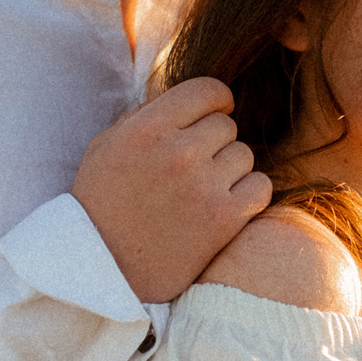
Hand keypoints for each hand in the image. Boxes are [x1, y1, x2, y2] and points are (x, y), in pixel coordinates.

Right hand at [73, 77, 271, 303]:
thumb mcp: (106, 147)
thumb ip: (145, 115)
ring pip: (244, 154)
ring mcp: (204, 186)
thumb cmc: (102, 205)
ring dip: (230, 169)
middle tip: (196, 165)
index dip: (215, 100)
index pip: (206, 90)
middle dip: (214, 141)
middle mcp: (177, 153)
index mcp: (146, 129)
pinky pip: (260, 187)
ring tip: (203, 189)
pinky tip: (224, 204)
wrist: (104, 270)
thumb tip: (187, 99)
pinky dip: (248, 194)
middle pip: (226, 125)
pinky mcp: (224, 219)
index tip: (214, 112)